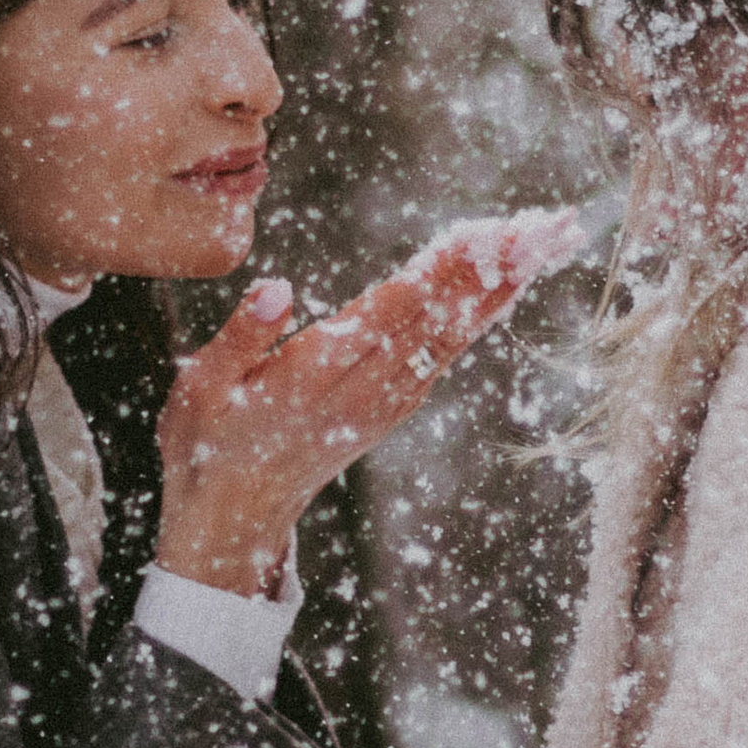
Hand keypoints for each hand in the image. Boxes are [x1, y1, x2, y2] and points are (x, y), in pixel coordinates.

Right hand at [153, 210, 579, 595]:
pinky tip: (499, 291)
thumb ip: (242, 335)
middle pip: (437, 319)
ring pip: (449, 338)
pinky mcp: (388, 410)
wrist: (233, 518)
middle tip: (545, 229)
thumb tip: (279, 289)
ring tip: (539, 247)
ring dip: (495, 291)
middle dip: (491, 271)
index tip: (487, 234)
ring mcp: (381, 404)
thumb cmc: (207, 444)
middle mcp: (360, 390)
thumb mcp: (202, 387)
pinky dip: (474, 320)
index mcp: (314, 375)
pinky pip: (441, 358)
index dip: (443, 270)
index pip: (392, 310)